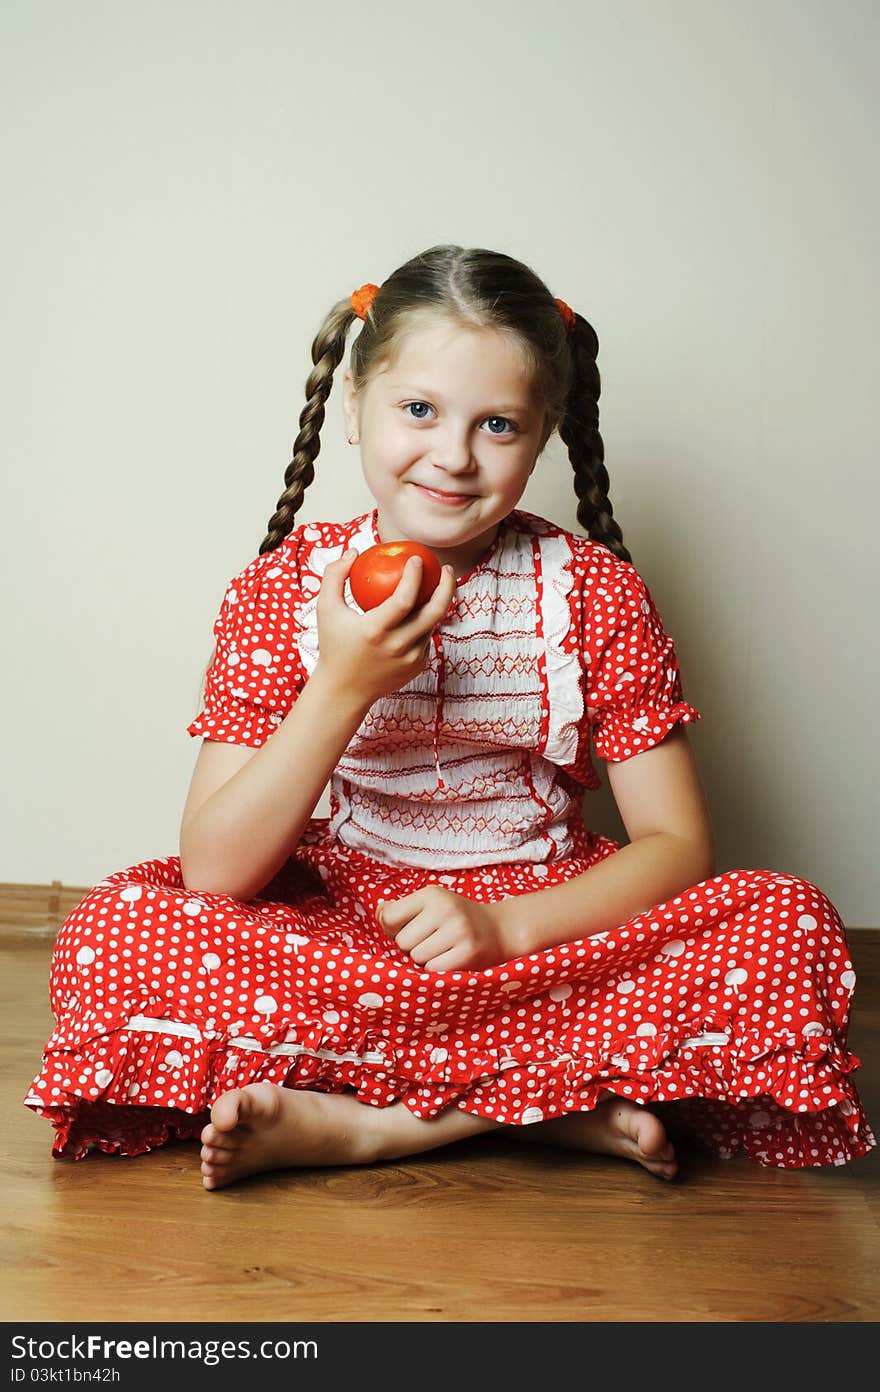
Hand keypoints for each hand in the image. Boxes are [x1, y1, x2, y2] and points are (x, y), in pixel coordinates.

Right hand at [314, 549, 456, 706]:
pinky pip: (427, 638)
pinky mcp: (417, 667)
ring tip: (438, 585)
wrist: (344, 690)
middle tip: (446, 569)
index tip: (417, 559)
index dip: (415, 576)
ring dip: (437, 603)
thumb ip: (334, 576)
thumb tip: (354, 551)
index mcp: (375, 631)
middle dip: (447, 586)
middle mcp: (397, 646)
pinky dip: (425, 623)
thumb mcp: (325, 609)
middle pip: (434, 612)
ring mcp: (410, 659)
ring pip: (432, 625)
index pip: (404, 599)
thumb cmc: (333, 645)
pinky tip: (422, 611)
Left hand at [377, 886, 518, 971]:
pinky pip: (433, 970)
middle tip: (431, 941)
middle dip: (411, 947)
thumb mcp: (431, 905)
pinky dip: (437, 970)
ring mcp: (458, 931)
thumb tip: (378, 913)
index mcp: (432, 894)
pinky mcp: (467, 953)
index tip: (411, 929)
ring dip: (425, 959)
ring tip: (442, 949)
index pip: (389, 917)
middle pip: (402, 942)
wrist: (500, 930)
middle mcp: (445, 909)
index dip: (394, 929)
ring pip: (416, 958)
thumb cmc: (456, 919)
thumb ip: (400, 910)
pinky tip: (451, 959)